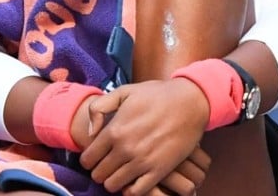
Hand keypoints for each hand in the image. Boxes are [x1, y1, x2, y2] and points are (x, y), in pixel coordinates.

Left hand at [80, 78, 207, 194]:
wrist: (190, 102)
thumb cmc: (157, 95)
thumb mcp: (124, 91)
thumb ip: (99, 108)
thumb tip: (90, 132)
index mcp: (114, 130)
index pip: (88, 159)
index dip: (89, 159)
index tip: (96, 156)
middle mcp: (125, 148)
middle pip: (98, 175)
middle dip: (99, 171)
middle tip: (108, 164)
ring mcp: (142, 161)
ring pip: (113, 186)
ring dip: (113, 181)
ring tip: (120, 171)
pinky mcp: (159, 170)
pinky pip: (136, 192)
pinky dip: (131, 189)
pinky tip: (133, 180)